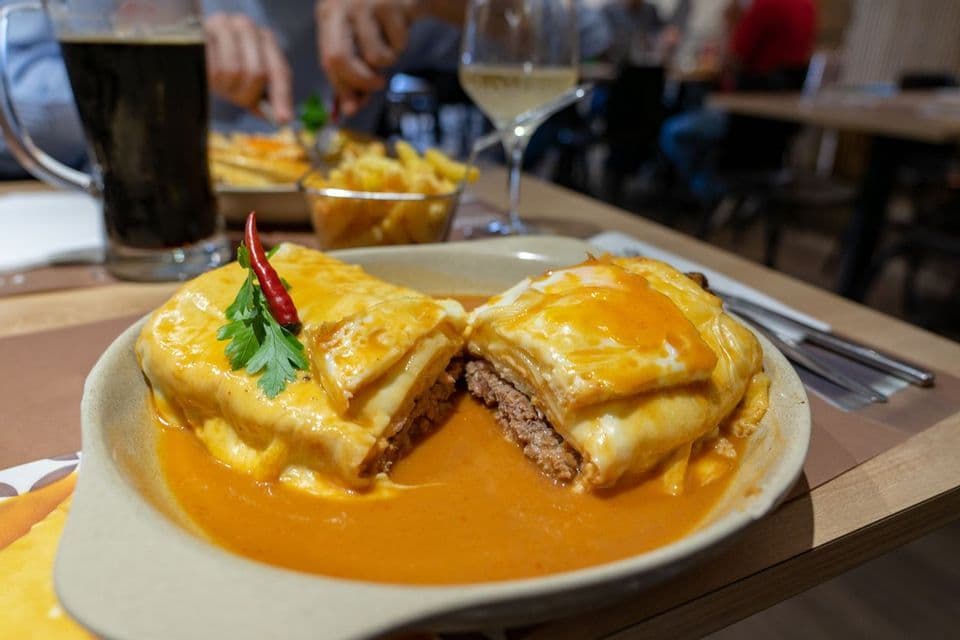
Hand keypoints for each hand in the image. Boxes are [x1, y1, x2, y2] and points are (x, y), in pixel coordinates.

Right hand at [205, 13, 292, 122]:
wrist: (190, 41)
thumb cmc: (225, 65)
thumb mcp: (248, 80)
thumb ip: (265, 97)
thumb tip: (279, 120)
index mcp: (266, 39)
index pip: (279, 72)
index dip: (282, 97)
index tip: (282, 120)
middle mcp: (246, 27)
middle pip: (256, 73)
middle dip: (245, 94)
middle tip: (234, 96)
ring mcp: (222, 25)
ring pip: (232, 71)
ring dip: (225, 87)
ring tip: (219, 83)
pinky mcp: (199, 31)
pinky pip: (210, 67)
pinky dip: (209, 79)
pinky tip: (206, 74)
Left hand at [315, 0, 420, 116]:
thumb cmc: (381, 20)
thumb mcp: (360, 41)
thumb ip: (353, 73)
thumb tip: (349, 110)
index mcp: (328, 16)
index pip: (328, 61)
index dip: (342, 89)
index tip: (352, 109)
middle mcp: (340, 6)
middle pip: (340, 59)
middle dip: (361, 82)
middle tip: (378, 84)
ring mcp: (364, 3)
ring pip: (375, 57)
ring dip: (389, 59)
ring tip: (390, 42)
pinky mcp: (390, 4)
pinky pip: (397, 45)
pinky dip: (402, 44)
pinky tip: (401, 27)